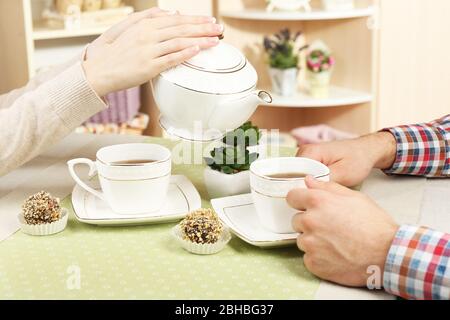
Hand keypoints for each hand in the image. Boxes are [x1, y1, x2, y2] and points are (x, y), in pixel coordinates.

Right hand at [82, 8, 221, 95]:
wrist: (99, 71)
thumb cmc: (115, 52)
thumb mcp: (129, 27)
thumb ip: (149, 18)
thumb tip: (171, 13)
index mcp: (145, 25)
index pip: (176, 20)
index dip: (195, 20)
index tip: (210, 21)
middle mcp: (148, 35)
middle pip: (181, 29)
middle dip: (203, 28)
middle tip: (219, 28)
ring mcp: (148, 51)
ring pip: (179, 42)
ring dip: (200, 40)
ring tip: (215, 40)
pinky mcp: (148, 67)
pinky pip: (170, 58)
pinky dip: (184, 53)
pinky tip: (197, 50)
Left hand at [287, 176, 398, 286]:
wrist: (387, 254)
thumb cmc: (374, 225)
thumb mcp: (354, 197)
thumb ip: (327, 187)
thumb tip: (309, 181)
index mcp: (318, 202)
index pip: (292, 197)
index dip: (300, 201)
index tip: (306, 206)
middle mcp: (310, 221)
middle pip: (297, 220)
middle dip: (310, 222)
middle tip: (330, 227)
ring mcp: (310, 244)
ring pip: (302, 240)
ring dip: (314, 241)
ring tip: (336, 242)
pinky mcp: (313, 263)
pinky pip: (308, 258)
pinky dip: (318, 258)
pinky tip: (335, 255)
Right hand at [297, 132, 396, 186]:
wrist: (366, 151)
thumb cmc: (358, 158)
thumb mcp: (343, 173)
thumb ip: (323, 181)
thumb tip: (308, 190)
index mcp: (310, 152)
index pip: (292, 172)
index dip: (300, 186)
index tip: (312, 196)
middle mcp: (304, 152)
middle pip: (294, 175)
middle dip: (306, 186)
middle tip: (323, 192)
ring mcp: (306, 156)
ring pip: (299, 176)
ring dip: (310, 185)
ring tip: (326, 188)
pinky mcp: (310, 161)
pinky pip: (305, 175)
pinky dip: (313, 182)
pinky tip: (324, 185)